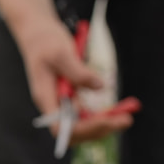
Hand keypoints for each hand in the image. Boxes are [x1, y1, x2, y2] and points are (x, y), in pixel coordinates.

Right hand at [0, 0, 132, 143]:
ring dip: (105, 124)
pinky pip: (87, 114)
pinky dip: (103, 114)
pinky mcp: (70, 96)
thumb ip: (78, 72)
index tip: (107, 120)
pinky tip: (118, 109)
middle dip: (101, 128)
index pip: (62, 127)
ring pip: (83, 125)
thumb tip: (100, 87)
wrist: (37, 32)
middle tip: (127, 120)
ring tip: (126, 116)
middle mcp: (53, 105)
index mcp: (45, 98)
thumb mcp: (61, 53)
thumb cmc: (45, 40)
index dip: (84, 128)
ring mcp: (62, 102)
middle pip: (76, 131)